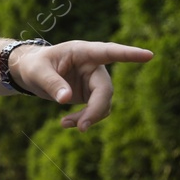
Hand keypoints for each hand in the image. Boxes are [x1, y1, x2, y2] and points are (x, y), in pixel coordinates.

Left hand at [11, 40, 152, 130]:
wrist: (30, 72)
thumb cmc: (34, 65)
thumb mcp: (37, 72)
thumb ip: (52, 83)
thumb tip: (67, 100)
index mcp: (82, 52)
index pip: (109, 52)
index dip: (129, 54)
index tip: (149, 55)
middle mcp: (93, 65)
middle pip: (105, 89)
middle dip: (96, 109)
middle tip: (82, 128)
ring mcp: (94, 80)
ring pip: (103, 102)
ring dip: (88, 117)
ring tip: (65, 124)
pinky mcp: (91, 93)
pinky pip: (95, 110)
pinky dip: (84, 119)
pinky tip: (67, 123)